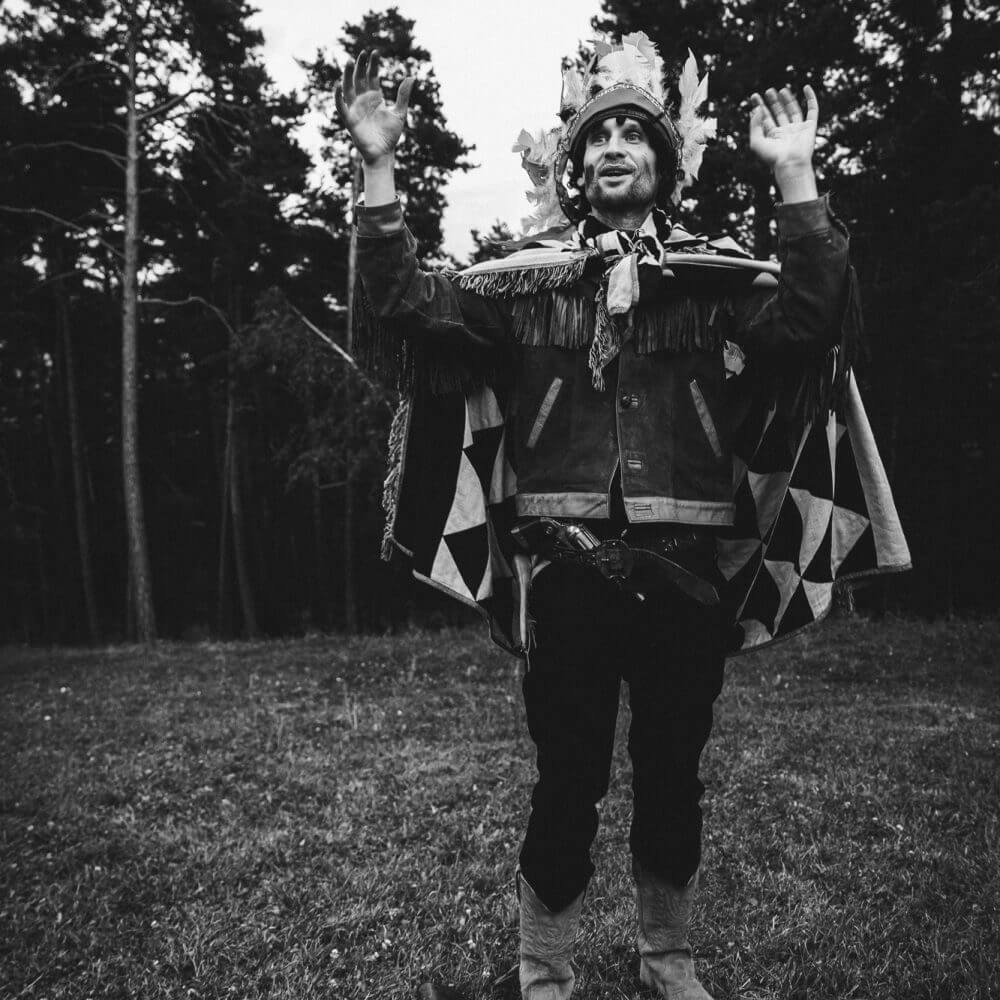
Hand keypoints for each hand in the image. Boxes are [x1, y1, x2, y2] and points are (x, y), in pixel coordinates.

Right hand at [334, 49, 414, 164]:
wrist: (384, 153)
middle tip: (363, 53)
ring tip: (351, 62)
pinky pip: (341, 106)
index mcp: (374, 97)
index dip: (372, 65)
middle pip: (359, 79)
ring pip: (348, 88)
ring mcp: (355, 109)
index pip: (371, 76)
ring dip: (348, 75)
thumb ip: (403, 95)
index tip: (375, 52)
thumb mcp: (400, 113)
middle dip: (360, 66)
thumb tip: (412, 77)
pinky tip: (338, 85)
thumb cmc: (390, 135)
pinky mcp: (350, 120)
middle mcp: (363, 101)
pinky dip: (338, 96)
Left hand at [749, 85, 817, 175]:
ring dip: (787, 100)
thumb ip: (754, 126)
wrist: (791, 163)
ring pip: (793, 110)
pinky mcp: (810, 127)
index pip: (765, 119)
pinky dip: (811, 98)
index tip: (754, 98)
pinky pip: (812, 110)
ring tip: (781, 90)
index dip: (759, 108)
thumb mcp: (756, 142)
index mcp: (773, 137)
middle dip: (773, 102)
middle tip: (768, 91)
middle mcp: (785, 132)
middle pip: (778, 113)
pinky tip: (806, 87)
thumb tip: (757, 110)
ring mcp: (798, 129)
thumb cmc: (773, 157)